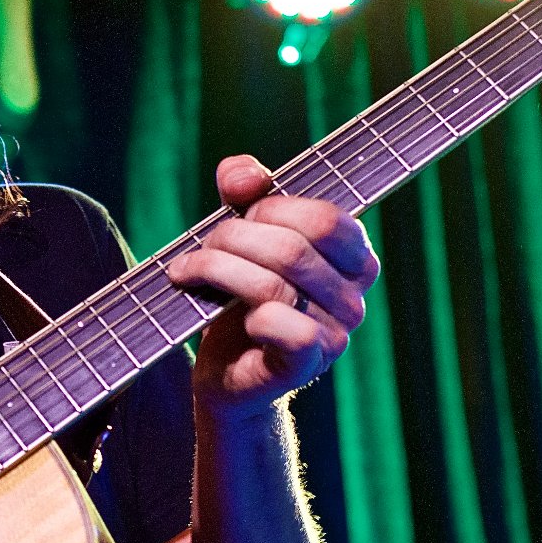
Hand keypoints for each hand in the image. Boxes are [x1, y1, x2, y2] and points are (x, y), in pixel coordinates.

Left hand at [167, 155, 377, 422]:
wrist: (226, 368)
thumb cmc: (240, 293)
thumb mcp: (243, 232)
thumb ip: (246, 191)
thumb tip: (244, 174)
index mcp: (353, 257)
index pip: (326, 219)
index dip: (272, 208)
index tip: (238, 215)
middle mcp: (354, 296)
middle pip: (293, 249)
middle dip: (233, 238)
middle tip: (202, 246)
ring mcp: (336, 334)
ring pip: (276, 286)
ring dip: (219, 269)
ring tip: (187, 270)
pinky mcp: (308, 364)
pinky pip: (291, 331)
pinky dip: (252, 317)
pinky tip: (222, 313)